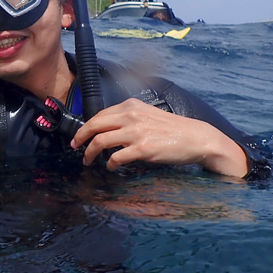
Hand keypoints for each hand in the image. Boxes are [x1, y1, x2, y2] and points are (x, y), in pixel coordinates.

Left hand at [70, 98, 248, 177]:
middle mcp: (131, 116)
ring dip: (90, 153)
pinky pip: (116, 158)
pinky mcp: (143, 148)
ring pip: (100, 141)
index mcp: (131, 105)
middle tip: (75, 147)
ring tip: (88, 160)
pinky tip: (110, 167)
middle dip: (80, 137)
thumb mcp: (147, 114)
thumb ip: (128, 117)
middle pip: (94, 125)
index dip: (85, 126)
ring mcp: (136, 132)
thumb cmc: (172, 129)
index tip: (79, 136)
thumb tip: (106, 128)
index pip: (99, 114)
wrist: (197, 138)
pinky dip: (109, 164)